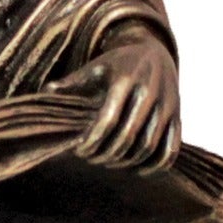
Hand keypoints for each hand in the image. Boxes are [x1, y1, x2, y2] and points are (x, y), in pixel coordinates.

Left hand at [56, 26, 180, 172]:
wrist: (155, 52)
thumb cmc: (117, 64)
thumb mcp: (94, 68)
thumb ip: (71, 83)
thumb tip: (44, 93)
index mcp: (126, 80)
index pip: (108, 120)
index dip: (93, 141)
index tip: (80, 151)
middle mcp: (150, 93)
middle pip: (128, 136)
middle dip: (107, 154)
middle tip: (92, 160)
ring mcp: (167, 106)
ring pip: (149, 145)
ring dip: (127, 162)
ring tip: (110, 163)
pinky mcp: (177, 117)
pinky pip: (170, 149)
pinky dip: (156, 165)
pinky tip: (137, 171)